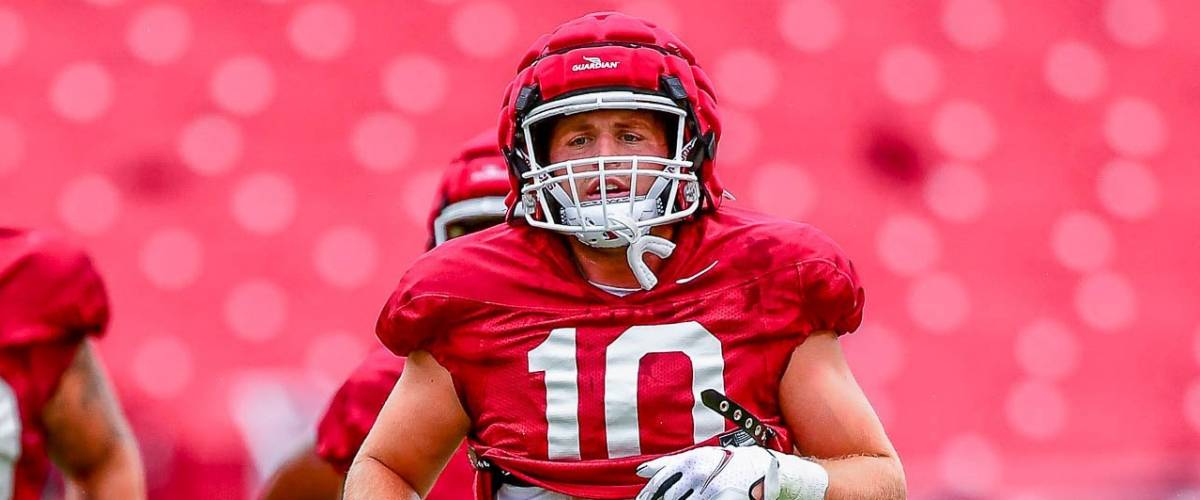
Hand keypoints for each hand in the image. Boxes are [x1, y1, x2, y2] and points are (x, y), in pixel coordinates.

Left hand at [634, 446, 779, 499]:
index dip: (648, 496)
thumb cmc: (725, 462)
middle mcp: (697, 476)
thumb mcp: (696, 456)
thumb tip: (640, 471)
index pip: (659, 484)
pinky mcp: (720, 499)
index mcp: (689, 463)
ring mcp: (709, 490)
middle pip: (668, 498)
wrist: (759, 470)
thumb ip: (667, 464)